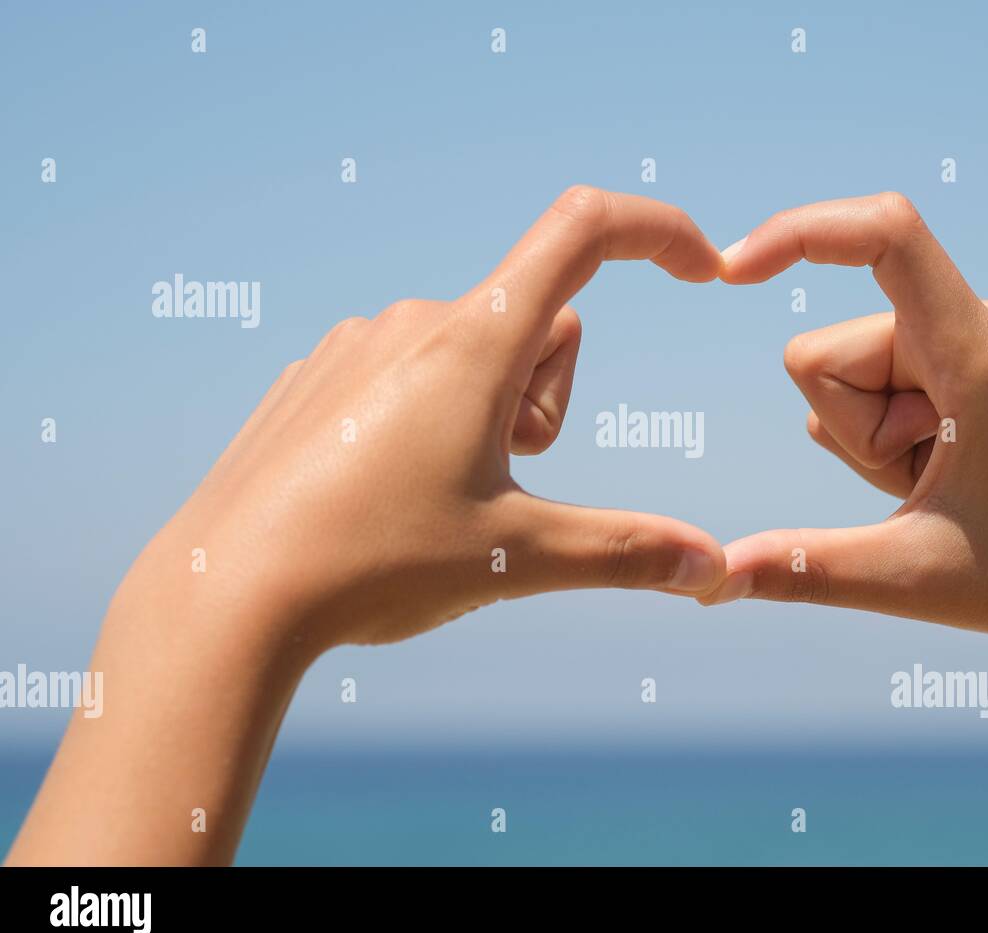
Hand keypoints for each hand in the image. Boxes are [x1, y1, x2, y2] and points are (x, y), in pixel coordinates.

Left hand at [144, 186, 726, 650]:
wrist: (227, 596)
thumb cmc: (373, 565)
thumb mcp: (516, 557)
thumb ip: (625, 553)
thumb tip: (712, 569)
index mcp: (474, 343)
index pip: (584, 232)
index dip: (657, 232)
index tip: (703, 273)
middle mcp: (414, 321)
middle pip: (540, 321)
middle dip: (550, 396)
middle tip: (500, 479)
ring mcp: (357, 346)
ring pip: (475, 351)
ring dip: (491, 413)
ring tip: (435, 496)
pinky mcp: (318, 380)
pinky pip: (409, 371)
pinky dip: (432, 418)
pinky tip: (385, 493)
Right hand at [701, 193, 987, 650]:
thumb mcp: (908, 579)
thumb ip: (802, 569)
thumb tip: (711, 577)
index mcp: (970, 352)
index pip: (884, 234)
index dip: (802, 232)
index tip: (734, 272)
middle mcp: (967, 326)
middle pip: (823, 352)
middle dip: (848, 429)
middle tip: (923, 479)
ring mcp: (962, 342)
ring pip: (840, 373)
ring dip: (866, 439)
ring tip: (937, 479)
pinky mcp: (956, 364)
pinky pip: (867, 383)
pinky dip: (879, 436)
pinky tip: (937, 471)